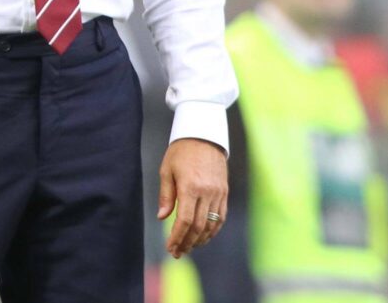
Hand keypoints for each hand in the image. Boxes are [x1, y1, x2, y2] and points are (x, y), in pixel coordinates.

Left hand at [157, 137, 227, 257]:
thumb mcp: (167, 169)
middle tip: (178, 252)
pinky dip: (212, 230)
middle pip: (198, 226)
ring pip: (211, 224)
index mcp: (190, 186)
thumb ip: (166, 195)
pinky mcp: (225, 192)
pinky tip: (204, 236)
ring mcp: (218, 193)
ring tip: (189, 247)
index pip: (185, 220)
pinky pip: (221, 216)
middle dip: (187, 242)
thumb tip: (163, 218)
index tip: (170, 247)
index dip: (177, 237)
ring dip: (200, 240)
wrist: (204, 135)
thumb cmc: (181, 151)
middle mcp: (207, 192)